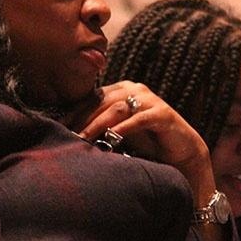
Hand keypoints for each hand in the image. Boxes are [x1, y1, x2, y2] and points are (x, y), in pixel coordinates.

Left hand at [77, 81, 208, 173]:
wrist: (181, 151)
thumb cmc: (146, 142)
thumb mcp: (119, 130)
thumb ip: (100, 125)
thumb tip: (71, 132)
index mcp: (121, 90)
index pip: (92, 98)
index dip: (75, 112)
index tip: (60, 127)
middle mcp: (134, 89)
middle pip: (101, 102)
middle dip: (82, 120)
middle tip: (68, 136)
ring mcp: (149, 99)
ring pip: (116, 109)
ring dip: (97, 125)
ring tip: (83, 139)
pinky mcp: (162, 113)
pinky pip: (138, 119)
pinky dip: (123, 128)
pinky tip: (111, 138)